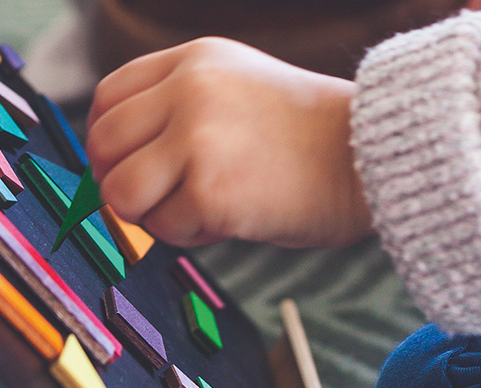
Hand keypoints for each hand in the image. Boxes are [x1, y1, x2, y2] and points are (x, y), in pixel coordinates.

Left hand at [87, 37, 370, 247]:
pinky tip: (232, 220)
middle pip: (103, 144)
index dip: (108, 140)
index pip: (109, 97)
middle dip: (120, 180)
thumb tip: (111, 161)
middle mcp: (189, 90)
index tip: (124, 165)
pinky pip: (164, 228)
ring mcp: (197, 139)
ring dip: (152, 213)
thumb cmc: (311, 136)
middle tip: (157, 200)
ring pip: (121, 191)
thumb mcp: (238, 88)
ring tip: (199, 209)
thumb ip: (178, 107)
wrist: (378, 157)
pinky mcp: (210, 191)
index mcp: (195, 60)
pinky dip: (192, 234)